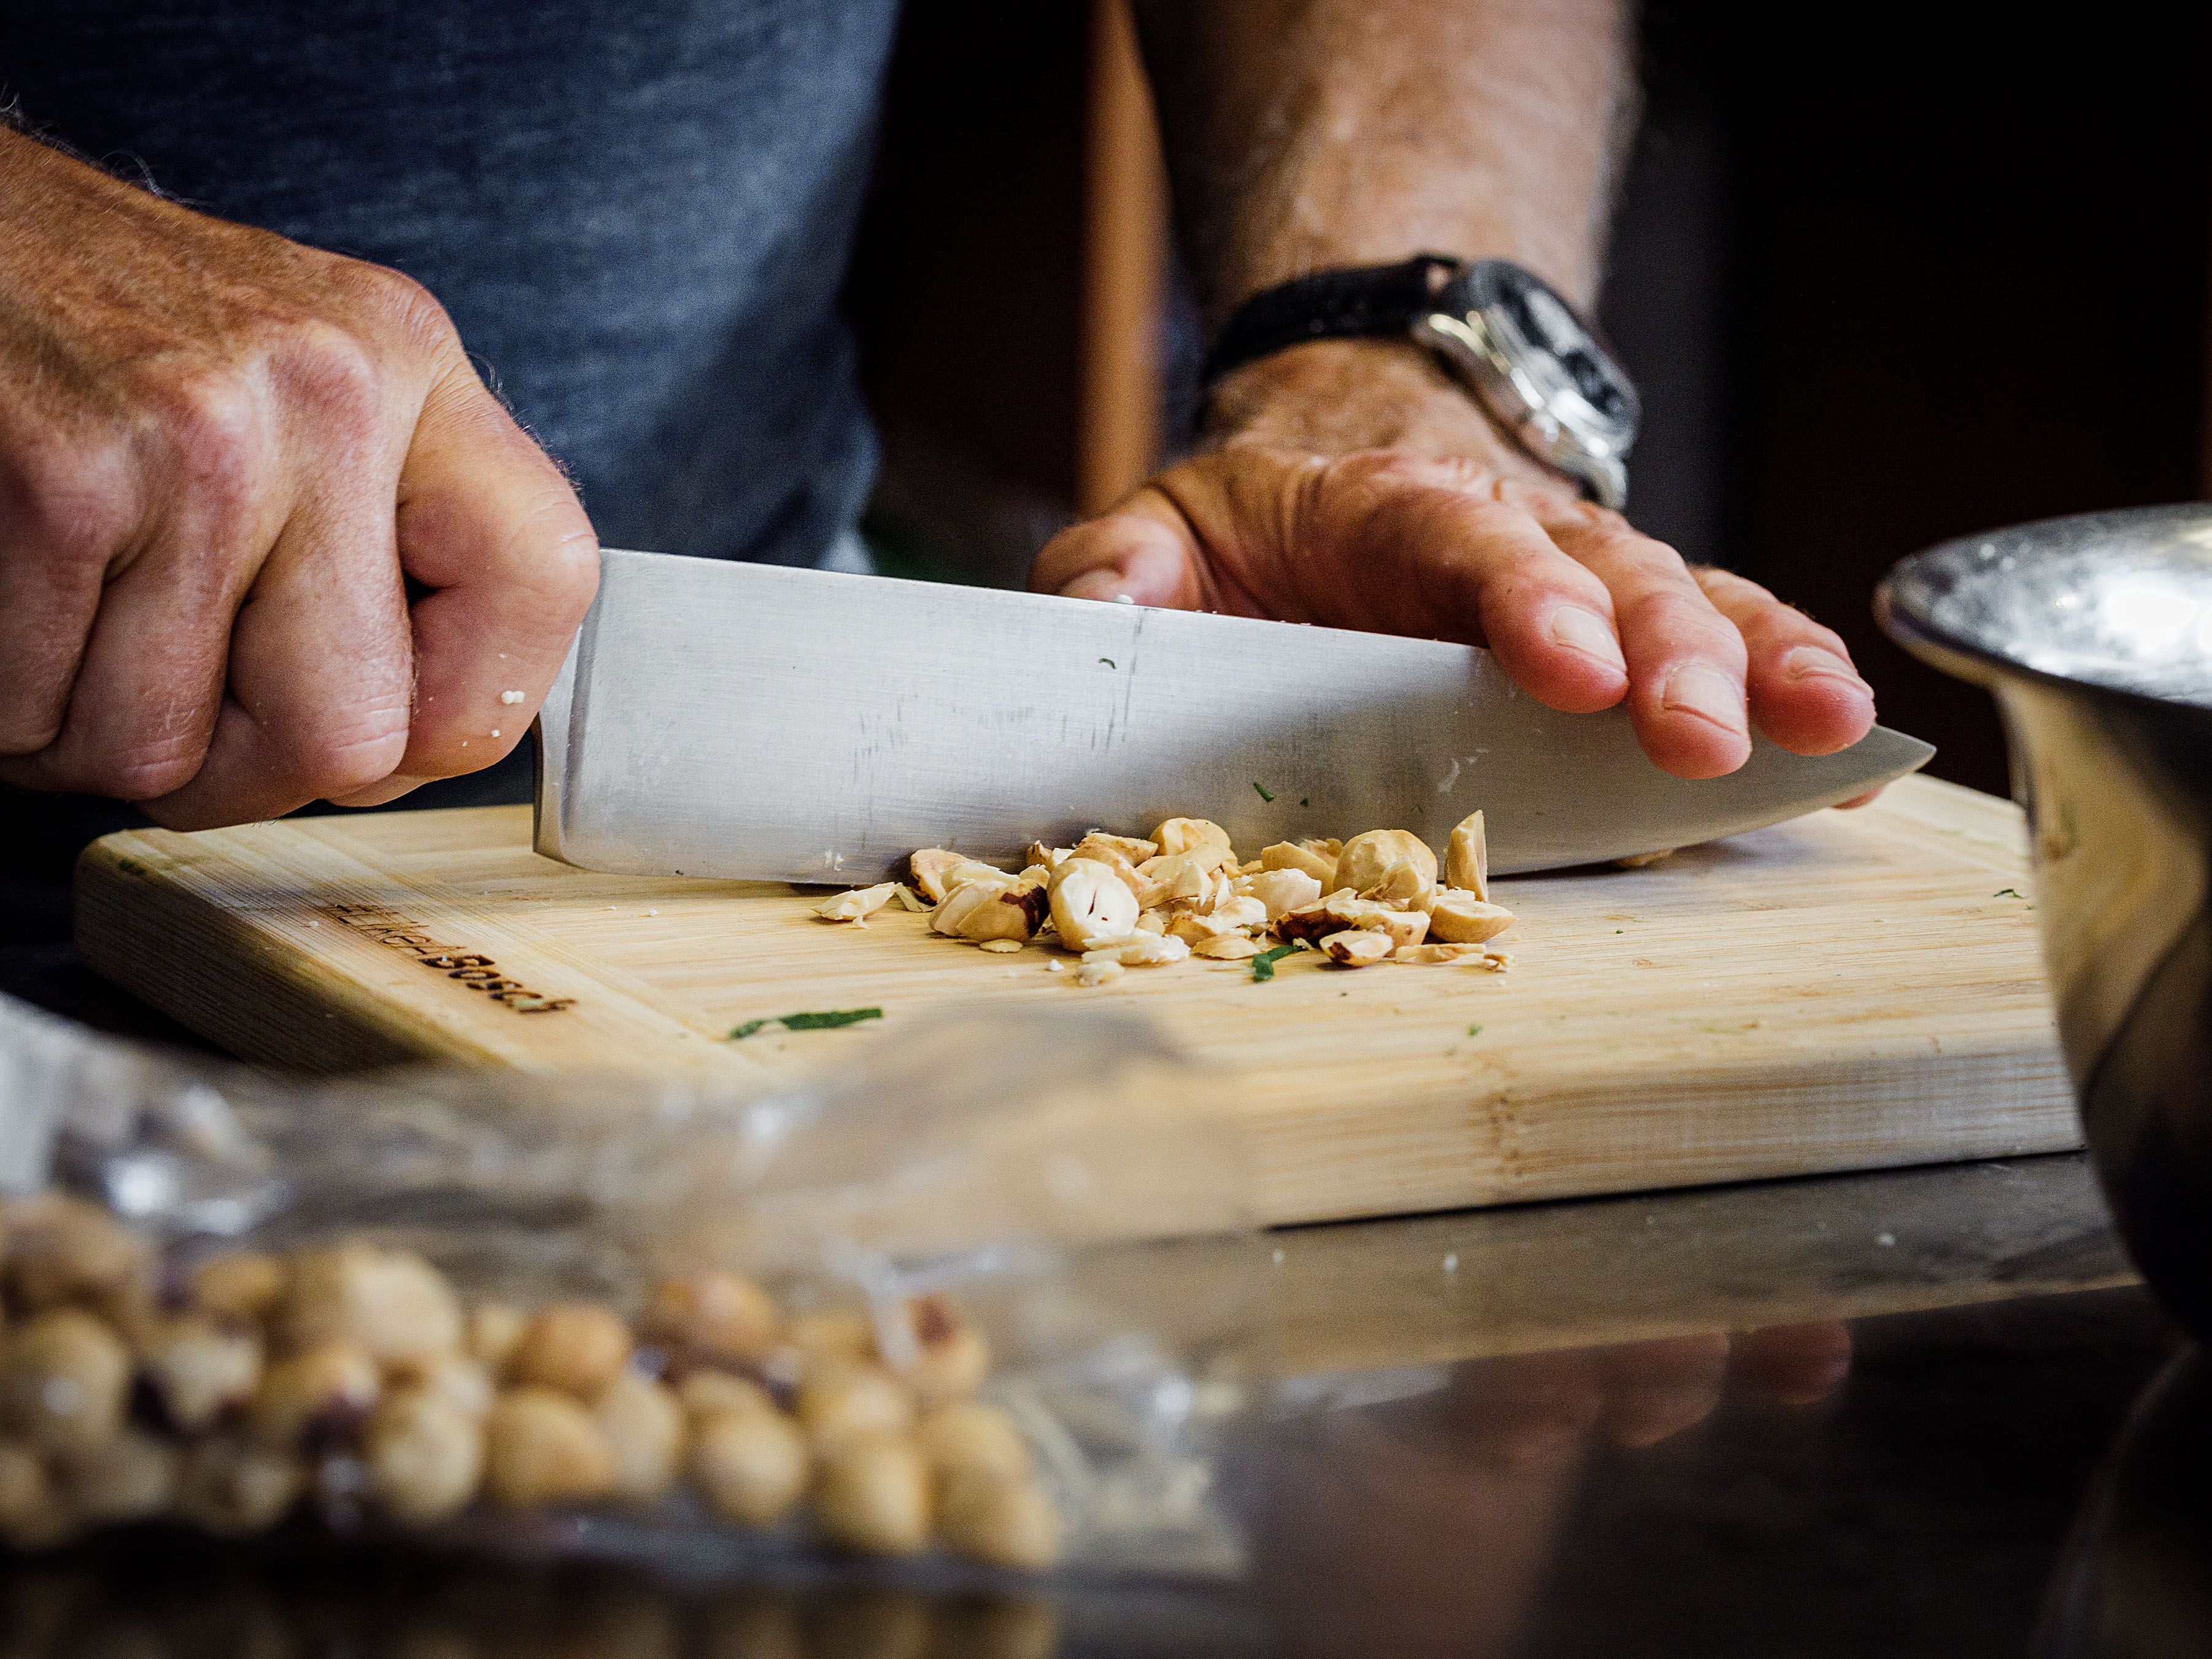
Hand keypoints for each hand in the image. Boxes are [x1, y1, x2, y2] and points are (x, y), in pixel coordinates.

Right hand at [0, 131, 598, 828]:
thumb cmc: (110, 334)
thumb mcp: (302, 383)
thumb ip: (383, 528)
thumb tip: (411, 736)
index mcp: (414, 365)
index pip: (545, 586)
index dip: (461, 713)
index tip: (381, 727)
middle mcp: (332, 392)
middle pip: (351, 736)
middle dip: (241, 775)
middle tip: (175, 716)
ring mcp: (203, 437)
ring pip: (165, 750)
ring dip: (92, 741)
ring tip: (72, 638)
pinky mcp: (65, 481)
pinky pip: (42, 714)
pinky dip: (8, 707)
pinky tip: (13, 611)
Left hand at [1034, 340, 1876, 780]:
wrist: (1329, 482)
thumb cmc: (1244, 538)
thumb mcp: (1154, 538)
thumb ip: (1109, 579)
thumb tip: (1092, 622)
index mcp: (1388, 509)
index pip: (1466, 542)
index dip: (1524, 598)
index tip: (1569, 663)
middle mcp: (1510, 539)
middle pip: (1608, 574)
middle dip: (1665, 653)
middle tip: (1702, 734)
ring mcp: (1584, 587)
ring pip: (1691, 608)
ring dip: (1760, 667)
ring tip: (1829, 732)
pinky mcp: (1622, 643)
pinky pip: (1715, 656)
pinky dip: (1777, 701)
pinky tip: (1844, 761)